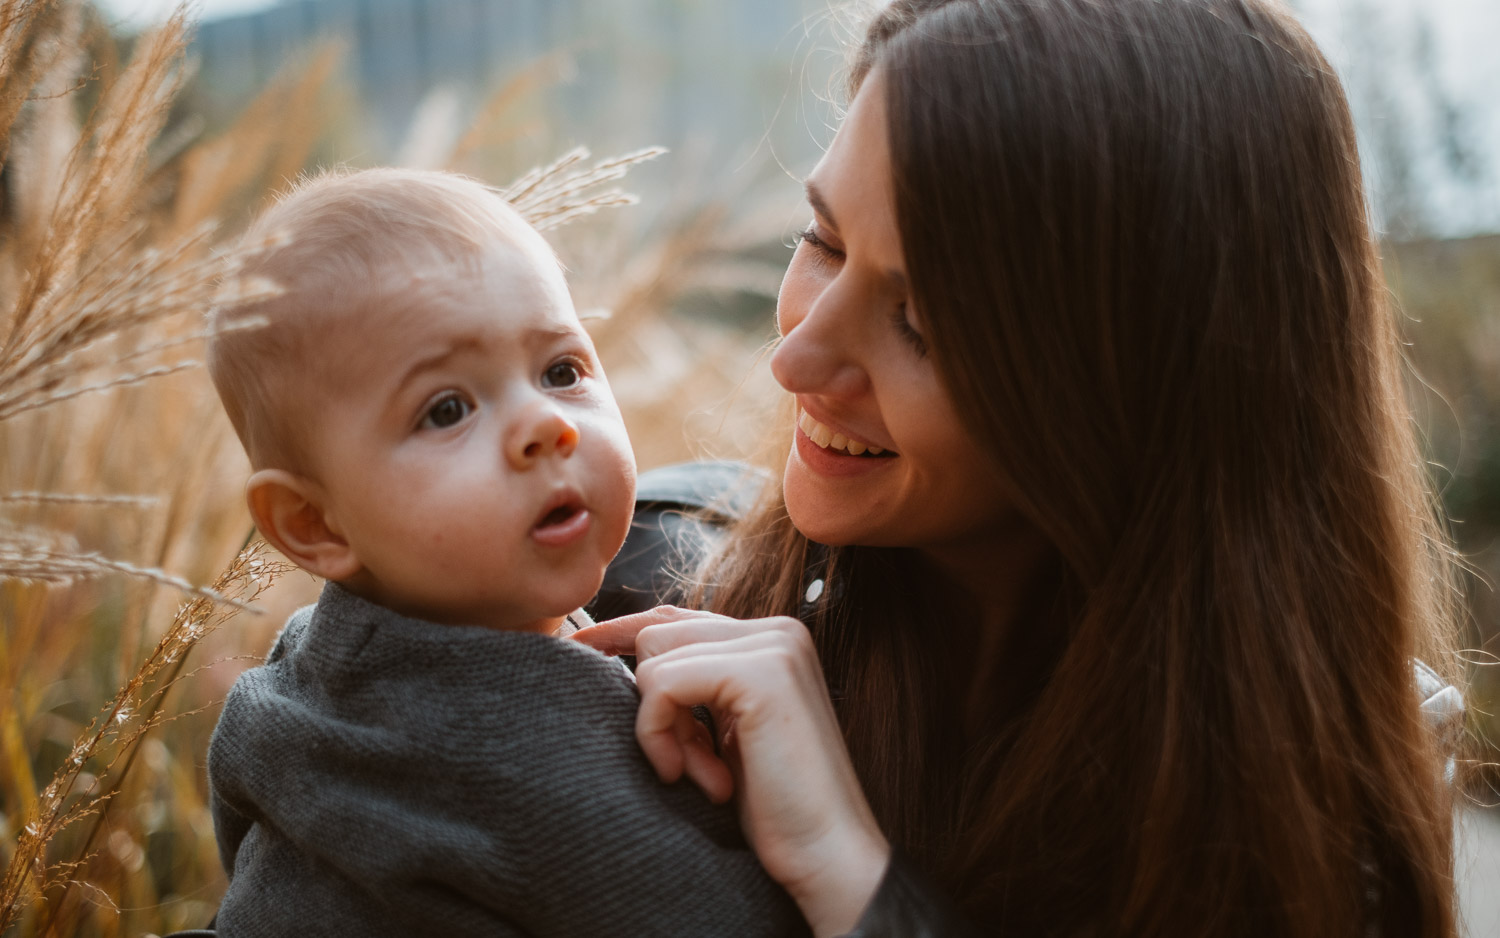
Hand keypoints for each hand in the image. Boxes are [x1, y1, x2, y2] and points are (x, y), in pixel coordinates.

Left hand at [572, 605, 890, 935]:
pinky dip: (659, 734)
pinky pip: (661, 684)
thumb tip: (626, 649)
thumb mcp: (729, 732)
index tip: (580, 650)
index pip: (677, 618)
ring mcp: (772, 646)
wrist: (828, 853)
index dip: (621, 633)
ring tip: (699, 775)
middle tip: (685, 765)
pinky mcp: (760, 673)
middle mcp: (778, 630)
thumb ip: (699, 684)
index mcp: (773, 638)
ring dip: (659, 727)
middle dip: (654, 706)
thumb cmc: (776, 805)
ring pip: (653, 657)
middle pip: (657, 634)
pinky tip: (697, 777)